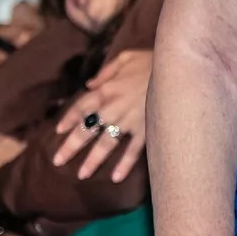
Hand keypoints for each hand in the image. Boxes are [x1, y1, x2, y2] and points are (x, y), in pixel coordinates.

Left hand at [53, 49, 151, 179]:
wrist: (179, 70)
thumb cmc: (154, 60)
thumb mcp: (127, 57)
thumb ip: (107, 71)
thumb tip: (90, 84)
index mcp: (106, 90)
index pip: (81, 107)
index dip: (69, 118)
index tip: (59, 131)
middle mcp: (112, 108)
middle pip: (86, 130)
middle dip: (71, 146)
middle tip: (57, 161)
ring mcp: (129, 122)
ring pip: (106, 144)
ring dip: (92, 160)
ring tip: (81, 175)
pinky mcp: (147, 130)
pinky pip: (134, 150)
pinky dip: (125, 164)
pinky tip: (116, 178)